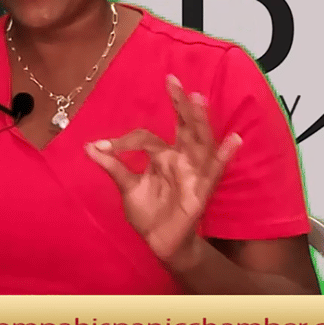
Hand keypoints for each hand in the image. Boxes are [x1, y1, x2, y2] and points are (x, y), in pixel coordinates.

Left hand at [85, 75, 241, 267]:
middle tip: (173, 81)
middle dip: (179, 105)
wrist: (160, 243)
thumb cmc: (148, 213)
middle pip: (183, 127)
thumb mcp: (126, 186)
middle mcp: (180, 159)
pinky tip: (234, 139)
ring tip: (198, 99)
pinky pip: (215, 171)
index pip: (146, 137)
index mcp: (162, 156)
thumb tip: (88, 146)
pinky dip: (224, 155)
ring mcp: (193, 173)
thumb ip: (112, 166)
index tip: (102, 148)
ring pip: (199, 142)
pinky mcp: (201, 191)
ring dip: (199, 121)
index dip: (123, 141)